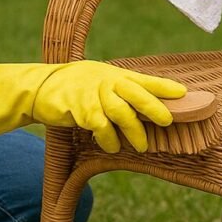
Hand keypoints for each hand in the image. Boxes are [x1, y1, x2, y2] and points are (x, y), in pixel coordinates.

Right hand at [0, 61, 184, 152]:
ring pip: (120, 112)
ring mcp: (91, 93)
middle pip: (135, 93)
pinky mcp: (77, 107)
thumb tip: (146, 110)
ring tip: (141, 146)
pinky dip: (109, 138)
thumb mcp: (98, 83)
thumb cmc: (73, 88)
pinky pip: (99, 125)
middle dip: (153, 107)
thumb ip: (119, 93)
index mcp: (113, 74)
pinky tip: (112, 147)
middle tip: (167, 122)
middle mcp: (104, 81)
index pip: (143, 79)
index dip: (163, 86)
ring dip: (133, 131)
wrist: (38, 88)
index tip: (183, 93)